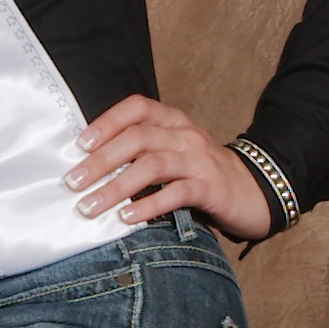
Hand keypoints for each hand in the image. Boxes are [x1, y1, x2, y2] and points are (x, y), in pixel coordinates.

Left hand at [62, 96, 270, 241]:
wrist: (255, 189)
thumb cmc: (201, 171)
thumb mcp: (173, 150)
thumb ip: (143, 149)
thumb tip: (90, 163)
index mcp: (171, 120)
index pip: (136, 108)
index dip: (107, 122)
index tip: (79, 144)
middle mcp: (184, 134)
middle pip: (138, 138)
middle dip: (101, 160)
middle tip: (73, 183)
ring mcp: (198, 160)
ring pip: (152, 166)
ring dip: (116, 187)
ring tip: (91, 206)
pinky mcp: (211, 188)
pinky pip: (176, 194)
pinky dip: (149, 205)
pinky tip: (127, 219)